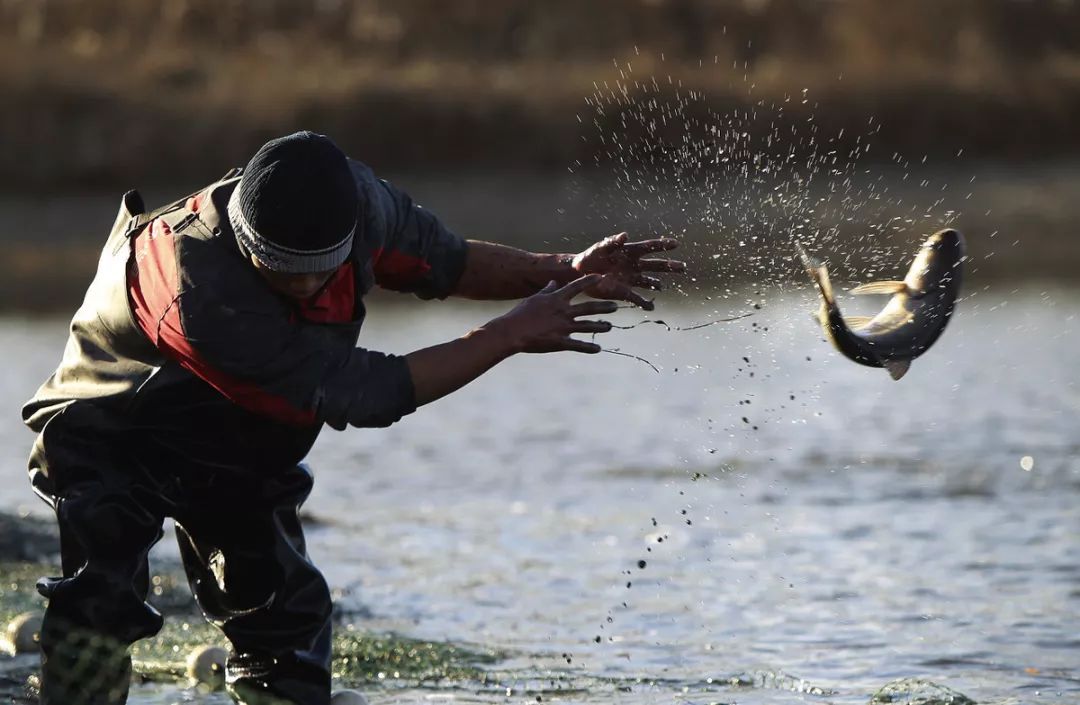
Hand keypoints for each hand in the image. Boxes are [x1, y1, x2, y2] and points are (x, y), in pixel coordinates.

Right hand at [486, 274, 616, 353]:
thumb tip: (553, 281)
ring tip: (609, 326)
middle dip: (603, 307)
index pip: (576, 286)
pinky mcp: (561, 342)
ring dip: (600, 326)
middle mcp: (563, 311)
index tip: (601, 277)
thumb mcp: (534, 299)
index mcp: (556, 299)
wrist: (512, 332)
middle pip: (588, 308)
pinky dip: (590, 347)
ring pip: (587, 325)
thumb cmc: (520, 314)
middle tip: (616, 306)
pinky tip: (598, 349)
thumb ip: (547, 290)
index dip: (589, 281)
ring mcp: (563, 327)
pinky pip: (579, 345)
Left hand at [571, 232, 684, 309]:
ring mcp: (630, 279)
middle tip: (683, 267)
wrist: (579, 273)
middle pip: (656, 265)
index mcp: (629, 251)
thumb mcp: (599, 247)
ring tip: (662, 287)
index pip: (649, 247)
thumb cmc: (590, 256)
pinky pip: (637, 298)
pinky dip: (644, 303)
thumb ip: (612, 242)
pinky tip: (650, 307)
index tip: (676, 244)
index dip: (663, 245)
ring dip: (657, 284)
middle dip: (669, 266)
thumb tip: (624, 235)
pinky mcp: (623, 292)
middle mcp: (634, 265)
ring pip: (649, 282)